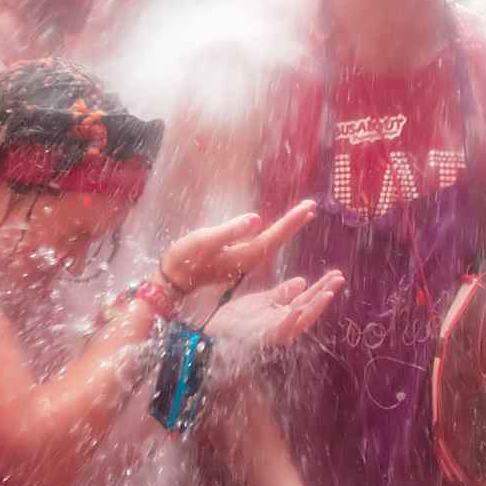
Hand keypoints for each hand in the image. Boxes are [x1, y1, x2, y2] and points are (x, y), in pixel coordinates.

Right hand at [161, 200, 315, 293]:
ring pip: (272, 243)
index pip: (275, 235)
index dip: (292, 221)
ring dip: (287, 228)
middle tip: (312, 206)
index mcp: (245, 255)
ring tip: (302, 215)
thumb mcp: (206, 241)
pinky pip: (262, 246)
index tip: (309, 206)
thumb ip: (231, 231)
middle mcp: (249, 260)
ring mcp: (243, 262)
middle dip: (295, 223)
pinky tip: (276, 229)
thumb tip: (257, 219)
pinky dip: (274, 235)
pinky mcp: (236, 261)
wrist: (173, 279)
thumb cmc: (186, 258)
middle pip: (278, 239)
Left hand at [204, 271, 344, 349]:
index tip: (336, 274)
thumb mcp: (261, 301)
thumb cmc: (235, 321)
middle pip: (309, 307)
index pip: (307, 298)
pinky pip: (279, 330)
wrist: (213, 336)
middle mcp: (283, 323)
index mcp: (282, 313)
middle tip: (340, 278)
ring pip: (301, 320)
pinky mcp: (264, 338)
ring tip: (328, 293)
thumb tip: (303, 281)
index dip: (322, 286)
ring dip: (315, 307)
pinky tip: (297, 308)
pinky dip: (289, 320)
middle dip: (325, 293)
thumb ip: (282, 293)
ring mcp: (275, 331)